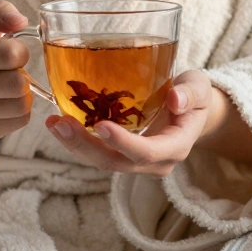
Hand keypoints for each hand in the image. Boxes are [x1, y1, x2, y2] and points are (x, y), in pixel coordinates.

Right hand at [0, 0, 34, 144]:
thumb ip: (0, 14)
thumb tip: (20, 20)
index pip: (10, 55)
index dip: (20, 52)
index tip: (11, 53)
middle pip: (17, 84)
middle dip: (22, 75)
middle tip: (10, 72)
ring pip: (21, 105)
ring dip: (23, 94)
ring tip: (8, 87)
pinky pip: (19, 122)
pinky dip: (20, 112)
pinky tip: (4, 103)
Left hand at [45, 69, 214, 175]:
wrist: (190, 110)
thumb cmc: (193, 96)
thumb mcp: (199, 87)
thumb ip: (191, 93)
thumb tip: (175, 100)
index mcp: (175, 147)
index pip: (148, 153)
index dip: (124, 143)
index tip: (101, 126)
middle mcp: (154, 162)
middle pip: (115, 162)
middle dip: (85, 146)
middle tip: (60, 123)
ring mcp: (134, 161)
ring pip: (101, 160)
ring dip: (74, 144)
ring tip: (52, 122)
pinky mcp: (120, 153)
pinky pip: (97, 151)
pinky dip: (76, 138)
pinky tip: (57, 121)